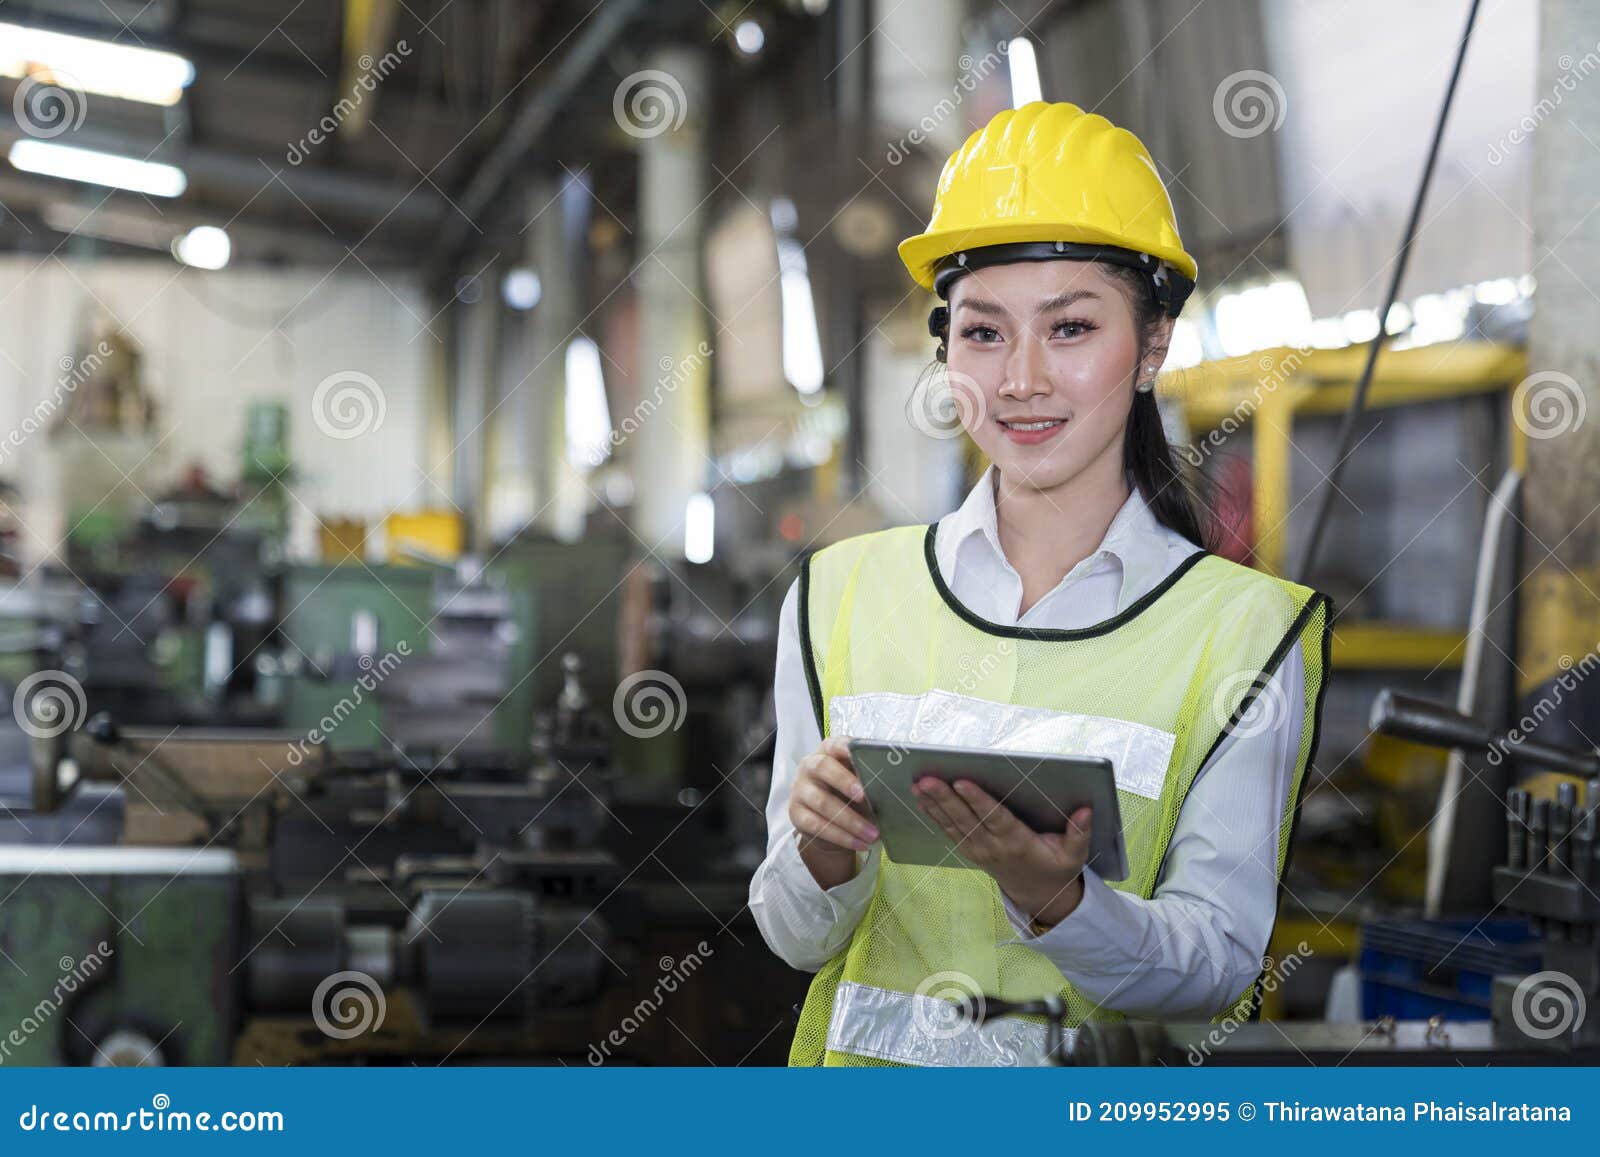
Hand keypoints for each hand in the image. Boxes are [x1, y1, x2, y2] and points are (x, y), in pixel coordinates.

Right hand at [788, 737, 878, 888]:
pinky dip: (842, 837)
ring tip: (873, 834)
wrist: (826, 819)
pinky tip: (860, 844)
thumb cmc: (848, 793)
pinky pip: (818, 826)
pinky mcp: (796, 814)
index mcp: (827, 751)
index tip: (858, 754)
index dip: (846, 748)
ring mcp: (800, 790)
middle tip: (866, 797)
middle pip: (823, 768)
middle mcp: (809, 766)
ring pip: (823, 803)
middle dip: (845, 782)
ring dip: (851, 821)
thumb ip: (870, 777)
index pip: (835, 744)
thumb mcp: (858, 780)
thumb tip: (895, 784)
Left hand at [912, 776, 1091, 927]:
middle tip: (927, 779)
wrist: (1039, 895)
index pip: (995, 818)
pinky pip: (948, 831)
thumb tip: (1086, 810)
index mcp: (1018, 844)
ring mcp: (979, 850)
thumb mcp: (1074, 856)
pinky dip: (933, 814)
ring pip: (953, 824)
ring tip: (917, 784)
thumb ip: (1079, 833)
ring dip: (934, 804)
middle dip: (945, 798)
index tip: (962, 782)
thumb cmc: (1056, 868)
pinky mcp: (970, 851)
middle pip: (966, 819)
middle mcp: (994, 847)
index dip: (978, 800)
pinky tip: (920, 798)